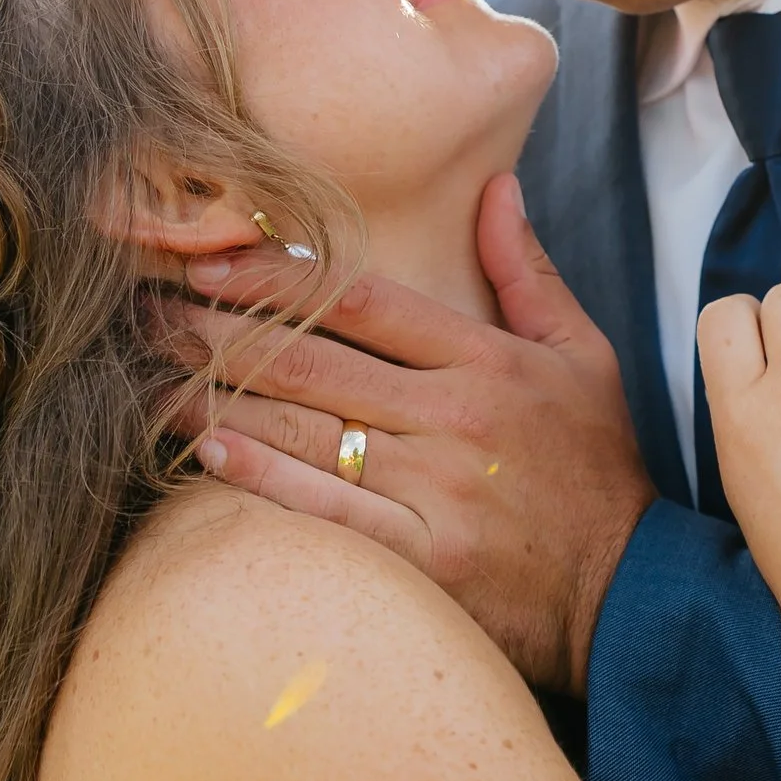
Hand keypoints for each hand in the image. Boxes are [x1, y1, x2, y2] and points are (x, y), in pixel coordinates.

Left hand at [188, 174, 655, 692]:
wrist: (631, 593)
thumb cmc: (598, 470)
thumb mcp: (584, 356)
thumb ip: (528, 272)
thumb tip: (494, 187)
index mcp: (486, 360)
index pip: (362, 298)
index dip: (277, 275)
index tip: (210, 260)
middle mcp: (454, 418)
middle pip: (316, 359)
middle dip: (222, 330)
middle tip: (148, 311)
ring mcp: (437, 490)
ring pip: (306, 429)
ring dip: (219, 398)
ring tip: (150, 374)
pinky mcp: (424, 560)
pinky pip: (327, 509)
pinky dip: (263, 479)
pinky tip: (207, 451)